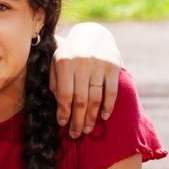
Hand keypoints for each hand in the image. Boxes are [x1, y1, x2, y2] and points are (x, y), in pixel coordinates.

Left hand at [51, 22, 120, 137]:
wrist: (93, 34)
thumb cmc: (70, 52)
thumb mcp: (56, 62)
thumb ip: (55, 81)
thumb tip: (58, 104)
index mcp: (64, 62)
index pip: (64, 94)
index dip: (64, 112)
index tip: (63, 125)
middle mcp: (81, 64)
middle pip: (80, 100)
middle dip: (78, 120)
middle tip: (76, 135)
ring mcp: (99, 65)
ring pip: (96, 98)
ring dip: (92, 117)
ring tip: (87, 129)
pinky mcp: (114, 67)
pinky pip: (111, 92)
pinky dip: (108, 106)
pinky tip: (103, 117)